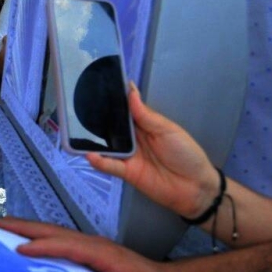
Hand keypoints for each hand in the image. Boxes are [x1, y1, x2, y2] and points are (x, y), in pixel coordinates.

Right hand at [84, 86, 219, 219]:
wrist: (196, 187)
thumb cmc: (185, 154)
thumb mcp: (168, 130)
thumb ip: (146, 115)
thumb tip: (131, 92)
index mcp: (144, 124)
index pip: (124, 109)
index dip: (112, 99)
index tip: (96, 85)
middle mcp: (132, 138)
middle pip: (110, 126)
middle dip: (96, 117)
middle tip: (77, 106)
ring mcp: (127, 155)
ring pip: (106, 144)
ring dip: (92, 139)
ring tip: (76, 130)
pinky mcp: (126, 172)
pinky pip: (109, 165)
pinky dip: (99, 161)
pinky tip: (90, 154)